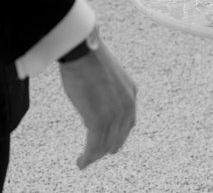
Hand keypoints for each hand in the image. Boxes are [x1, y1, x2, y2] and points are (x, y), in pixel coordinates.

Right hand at [58, 38, 136, 168]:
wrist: (83, 52)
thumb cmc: (89, 58)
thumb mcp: (108, 76)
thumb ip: (109, 92)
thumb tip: (96, 103)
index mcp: (131, 94)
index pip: (127, 123)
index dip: (118, 135)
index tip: (109, 142)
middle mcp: (127, 106)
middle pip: (118, 137)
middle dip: (107, 148)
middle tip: (95, 154)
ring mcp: (114, 115)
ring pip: (106, 145)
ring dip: (94, 156)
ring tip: (85, 162)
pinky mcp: (98, 120)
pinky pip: (94, 146)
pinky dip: (88, 157)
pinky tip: (82, 162)